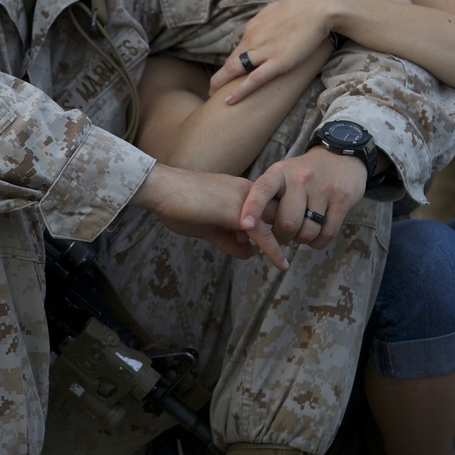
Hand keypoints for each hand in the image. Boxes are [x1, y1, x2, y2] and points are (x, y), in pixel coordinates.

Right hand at [130, 163, 288, 268]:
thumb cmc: (178, 205)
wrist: (162, 190)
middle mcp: (248, 192)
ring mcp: (244, 201)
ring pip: (276, 221)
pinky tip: (281, 264)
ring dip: (284, 241)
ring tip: (287, 261)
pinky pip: (263, 234)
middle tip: (292, 250)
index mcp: (241, 192)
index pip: (268, 207)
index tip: (283, 241)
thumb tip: (249, 254)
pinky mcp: (238, 213)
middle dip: (287, 231)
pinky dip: (274, 250)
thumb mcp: (207, 227)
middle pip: (279, 212)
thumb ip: (228, 240)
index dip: (275, 225)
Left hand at [209, 0, 340, 102]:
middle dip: (218, 78)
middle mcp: (253, 39)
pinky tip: (229, 101)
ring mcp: (265, 51)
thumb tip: (265, 32)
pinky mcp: (278, 62)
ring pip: (235, 70)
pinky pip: (254, 79)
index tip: (226, 75)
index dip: (230, 64)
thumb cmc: (303, 8)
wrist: (319, 6)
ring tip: (213, 97)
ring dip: (221, 84)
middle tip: (211, 90)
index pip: (237, 50)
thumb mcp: (277, 14)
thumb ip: (267, 26)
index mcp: (253, 29)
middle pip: (230, 61)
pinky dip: (240, 91)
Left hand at [239, 146, 367, 250]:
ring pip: (308, 231)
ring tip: (301, 231)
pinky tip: (316, 235)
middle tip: (284, 233)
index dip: (253, 208)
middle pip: (287, 222)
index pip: (262, 189)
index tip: (246, 225)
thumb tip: (248, 229)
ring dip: (302, 240)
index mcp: (279, 173)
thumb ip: (266, 198)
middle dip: (283, 236)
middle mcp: (300, 178)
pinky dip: (318, 241)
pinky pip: (327, 233)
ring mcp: (323, 188)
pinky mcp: (342, 199)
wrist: (341, 157)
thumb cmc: (303, 174)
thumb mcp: (282, 176)